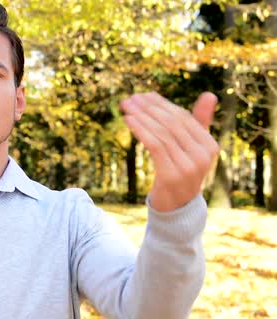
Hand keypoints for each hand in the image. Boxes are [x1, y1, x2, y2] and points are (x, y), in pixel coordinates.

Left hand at [120, 92, 219, 211]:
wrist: (176, 207)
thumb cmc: (180, 172)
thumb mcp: (191, 148)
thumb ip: (198, 122)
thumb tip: (209, 94)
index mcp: (210, 145)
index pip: (183, 118)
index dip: (162, 105)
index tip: (143, 95)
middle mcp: (203, 155)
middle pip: (172, 124)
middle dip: (149, 109)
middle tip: (130, 99)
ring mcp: (189, 166)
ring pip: (162, 133)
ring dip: (141, 117)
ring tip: (125, 107)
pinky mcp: (172, 175)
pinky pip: (155, 146)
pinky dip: (141, 130)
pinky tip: (128, 121)